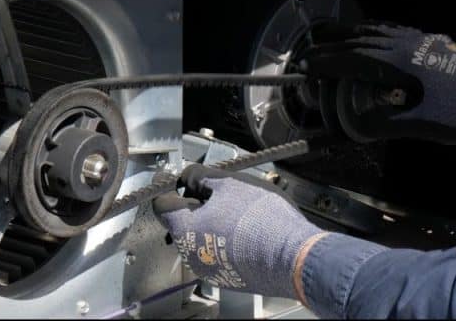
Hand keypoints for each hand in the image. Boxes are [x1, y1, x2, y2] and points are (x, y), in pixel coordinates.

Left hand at [153, 164, 323, 298]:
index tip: (179, 181)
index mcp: (185, 229)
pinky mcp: (229, 279)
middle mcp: (191, 254)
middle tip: (218, 193)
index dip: (171, 188)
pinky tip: (247, 232)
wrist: (293, 256)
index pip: (162, 205)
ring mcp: (210, 270)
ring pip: (202, 240)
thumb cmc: (262, 220)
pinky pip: (220, 255)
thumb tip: (191, 176)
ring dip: (214, 224)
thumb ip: (203, 177)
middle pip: (182, 223)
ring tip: (239, 214)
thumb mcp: (230, 184)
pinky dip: (228, 242)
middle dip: (197, 206)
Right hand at [299, 21, 455, 142]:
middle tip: (311, 49)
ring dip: (352, 34)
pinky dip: (375, 31)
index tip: (307, 64)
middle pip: (361, 40)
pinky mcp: (432, 44)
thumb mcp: (425, 126)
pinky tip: (376, 36)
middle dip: (333, 44)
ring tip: (334, 36)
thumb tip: (361, 125)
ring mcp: (420, 42)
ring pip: (378, 32)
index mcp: (400, 64)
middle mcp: (406, 47)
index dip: (327, 62)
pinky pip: (394, 31)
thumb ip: (390, 124)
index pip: (353, 60)